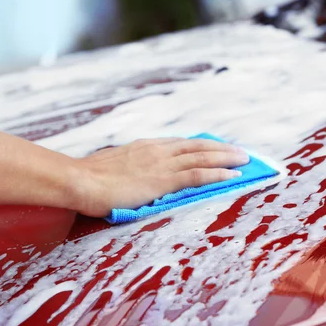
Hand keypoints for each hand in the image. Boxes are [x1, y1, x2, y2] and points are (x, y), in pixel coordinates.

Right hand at [74, 138, 249, 216]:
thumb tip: (132, 175)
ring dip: (227, 158)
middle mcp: (158, 150)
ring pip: (203, 157)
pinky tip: (233, 175)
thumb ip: (128, 169)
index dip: (201, 146)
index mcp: (145, 147)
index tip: (215, 148)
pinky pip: (198, 174)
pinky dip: (218, 173)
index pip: (181, 144)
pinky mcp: (163, 180)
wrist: (80, 181)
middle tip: (240, 152)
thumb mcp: (112, 168)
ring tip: (245, 160)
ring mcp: (162, 164)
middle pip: (197, 146)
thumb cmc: (89, 179)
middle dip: (221, 149)